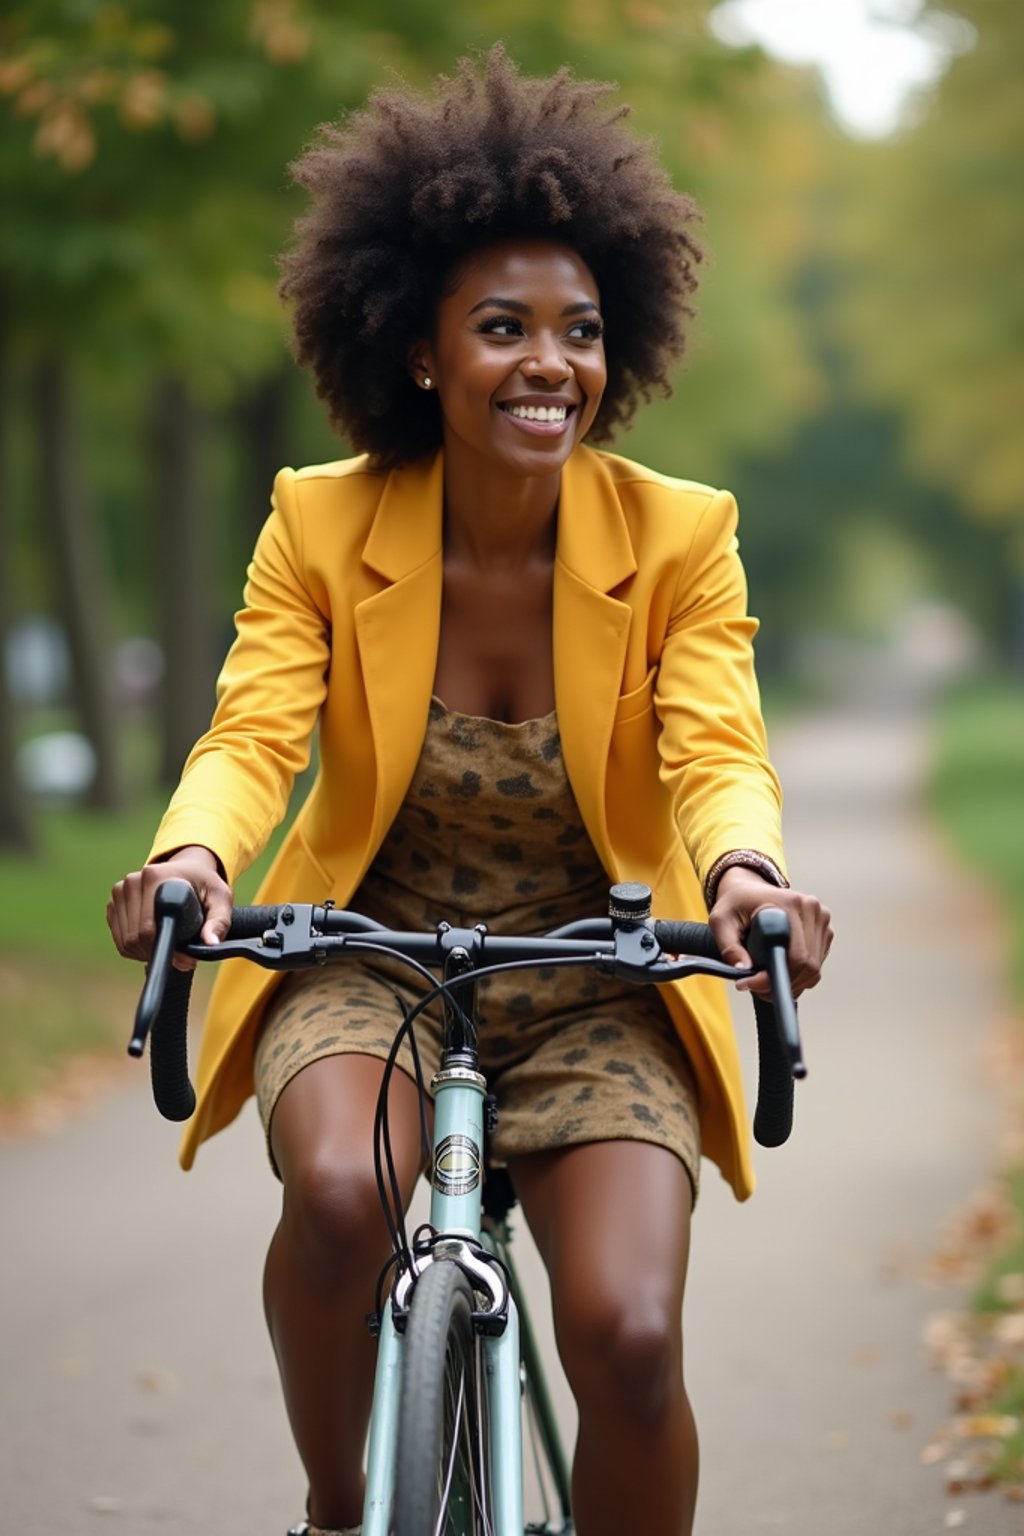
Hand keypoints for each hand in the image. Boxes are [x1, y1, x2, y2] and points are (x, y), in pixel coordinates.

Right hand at [107, 846, 233, 971]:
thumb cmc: (205, 885)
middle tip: (177, 953)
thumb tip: (210, 944)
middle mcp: (133, 881)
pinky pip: (118, 937)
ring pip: (125, 941)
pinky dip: (134, 947)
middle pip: (134, 938)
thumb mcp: (221, 899)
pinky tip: (153, 939)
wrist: (188, 869)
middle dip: (156, 952)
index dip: (164, 948)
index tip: (182, 955)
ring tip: (167, 943)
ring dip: (144, 952)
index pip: (148, 928)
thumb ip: (219, 922)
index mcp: (155, 877)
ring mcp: (120, 890)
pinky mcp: (114, 901)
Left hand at [708, 867, 832, 1000]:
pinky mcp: (823, 930)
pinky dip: (799, 977)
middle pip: (808, 966)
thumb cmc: (735, 903)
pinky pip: (816, 965)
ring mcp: (821, 919)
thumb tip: (743, 969)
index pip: (796, 955)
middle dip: (782, 984)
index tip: (753, 983)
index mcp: (789, 903)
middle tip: (757, 988)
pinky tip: (778, 971)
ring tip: (765, 982)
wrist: (748, 889)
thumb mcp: (721, 921)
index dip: (776, 976)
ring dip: (790, 983)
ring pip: (814, 969)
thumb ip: (729, 946)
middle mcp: (810, 908)